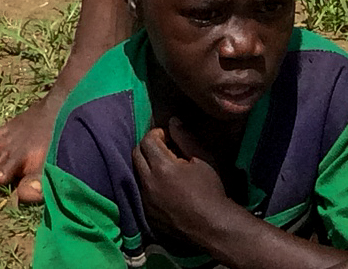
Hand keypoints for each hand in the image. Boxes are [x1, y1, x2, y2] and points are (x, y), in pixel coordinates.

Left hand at [127, 116, 261, 249]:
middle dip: (148, 146)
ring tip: (166, 168)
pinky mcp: (145, 212)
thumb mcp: (203, 160)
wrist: (210, 225)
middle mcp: (147, 182)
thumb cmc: (210, 190)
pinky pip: (141, 190)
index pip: (148, 140)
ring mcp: (144, 198)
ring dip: (147, 164)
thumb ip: (185, 139)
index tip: (170, 137)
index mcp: (162, 167)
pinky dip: (149, 182)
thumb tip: (173, 121)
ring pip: (136, 172)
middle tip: (166, 148)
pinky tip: (165, 187)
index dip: (158, 133)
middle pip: (136, 153)